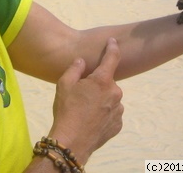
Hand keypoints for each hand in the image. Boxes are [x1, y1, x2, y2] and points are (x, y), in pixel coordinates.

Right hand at [48, 37, 123, 163]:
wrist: (72, 142)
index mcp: (103, 81)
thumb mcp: (64, 85)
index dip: (113, 47)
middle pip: (108, 82)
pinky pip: (112, 113)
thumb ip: (74, 69)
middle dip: (98, 84)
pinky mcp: (118, 124)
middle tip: (83, 94)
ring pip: (111, 98)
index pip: (112, 58)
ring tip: (86, 110)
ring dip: (102, 99)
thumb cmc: (67, 111)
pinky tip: (92, 120)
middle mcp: (115, 93)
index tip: (113, 41)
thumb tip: (82, 61)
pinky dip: (105, 113)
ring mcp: (118, 110)